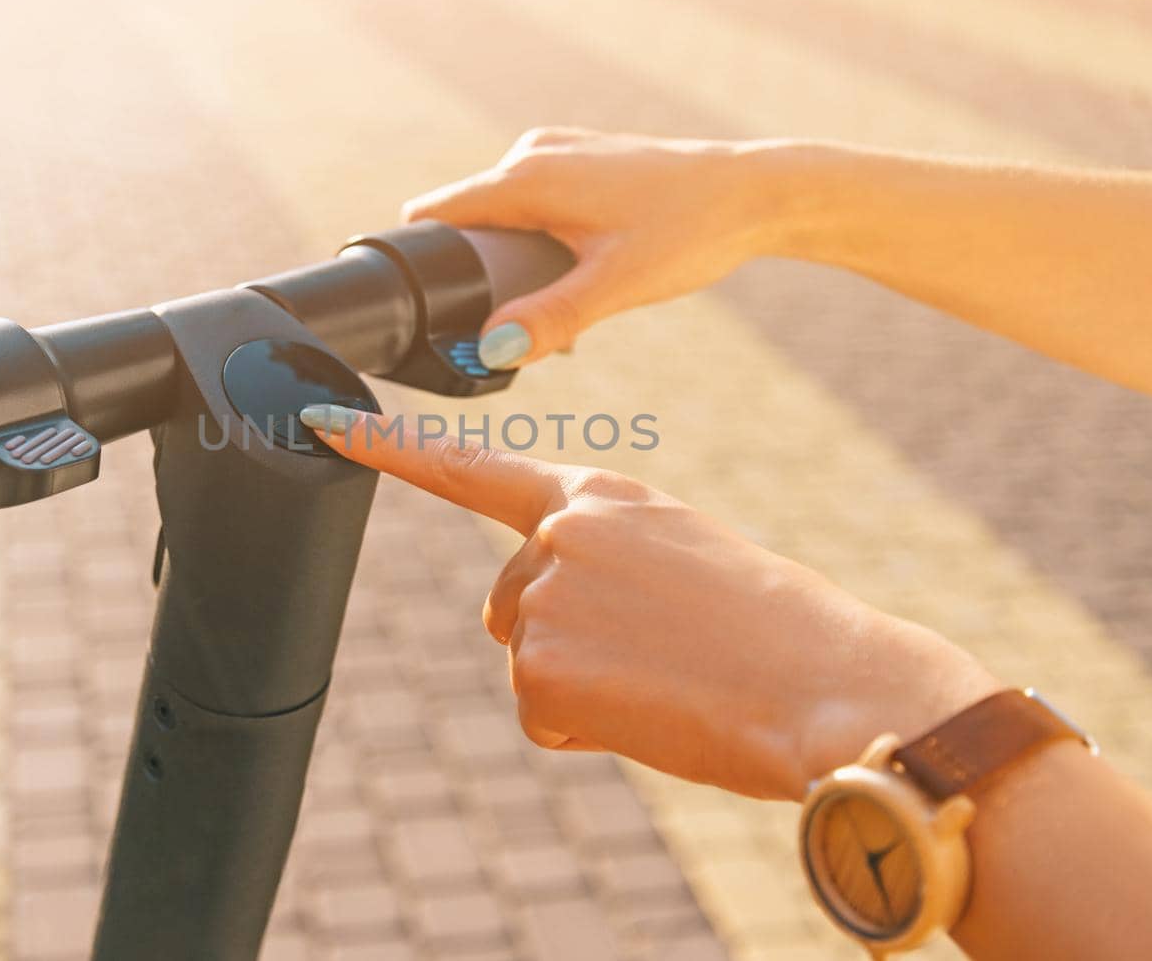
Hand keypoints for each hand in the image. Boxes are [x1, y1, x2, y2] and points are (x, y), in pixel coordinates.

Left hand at [301, 405, 998, 799]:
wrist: (831, 684)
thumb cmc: (775, 626)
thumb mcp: (681, 553)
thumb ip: (598, 557)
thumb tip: (535, 621)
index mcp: (598, 495)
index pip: (468, 468)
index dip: (388, 447)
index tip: (320, 421)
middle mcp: (555, 536)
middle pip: (509, 602)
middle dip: (563, 635)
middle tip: (658, 648)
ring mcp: (541, 600)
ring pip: (530, 662)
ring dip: (584, 684)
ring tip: (667, 675)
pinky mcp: (538, 671)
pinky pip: (543, 716)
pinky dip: (588, 729)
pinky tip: (652, 712)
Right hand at [404, 127, 816, 368]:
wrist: (758, 192)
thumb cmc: (691, 231)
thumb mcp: (616, 285)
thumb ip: (551, 319)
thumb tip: (492, 351)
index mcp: (526, 175)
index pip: (434, 213)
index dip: (420, 262)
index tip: (426, 309)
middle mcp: (533, 152)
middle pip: (467, 221)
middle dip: (478, 275)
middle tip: (515, 325)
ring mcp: (558, 151)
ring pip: (503, 216)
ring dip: (515, 264)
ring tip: (560, 305)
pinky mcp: (582, 159)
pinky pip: (534, 205)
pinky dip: (541, 244)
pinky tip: (581, 276)